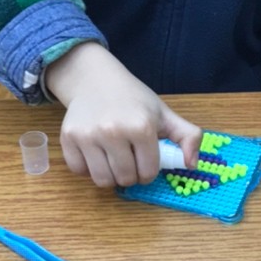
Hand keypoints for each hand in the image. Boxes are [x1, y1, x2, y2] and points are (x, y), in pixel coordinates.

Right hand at [44, 43, 201, 186]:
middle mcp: (113, 131)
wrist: (95, 80)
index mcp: (141, 126)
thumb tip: (192, 164)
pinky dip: (88, 169)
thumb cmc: (133, 99)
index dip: (149, 172)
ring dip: (110, 176)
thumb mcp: (164, 113)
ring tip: (114, 162)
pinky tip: (95, 155)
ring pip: (102, 180)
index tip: (145, 163)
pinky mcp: (68, 138)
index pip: (148, 171)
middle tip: (130, 161)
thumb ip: (187, 136)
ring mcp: (88, 135)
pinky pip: (79, 171)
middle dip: (131, 175)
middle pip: (125, 178)